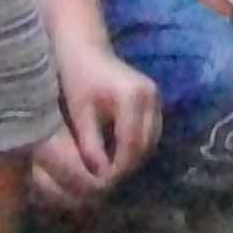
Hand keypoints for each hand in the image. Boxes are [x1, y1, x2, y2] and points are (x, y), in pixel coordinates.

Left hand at [34, 48, 160, 208]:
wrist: (85, 49)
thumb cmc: (78, 78)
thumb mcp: (80, 113)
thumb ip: (90, 145)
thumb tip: (100, 175)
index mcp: (131, 96)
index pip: (130, 144)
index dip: (118, 168)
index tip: (102, 184)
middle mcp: (150, 96)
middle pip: (144, 145)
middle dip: (127, 166)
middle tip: (107, 181)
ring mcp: (155, 96)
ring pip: (151, 140)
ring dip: (134, 158)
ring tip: (112, 169)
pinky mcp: (154, 99)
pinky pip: (151, 131)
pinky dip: (138, 146)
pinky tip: (119, 153)